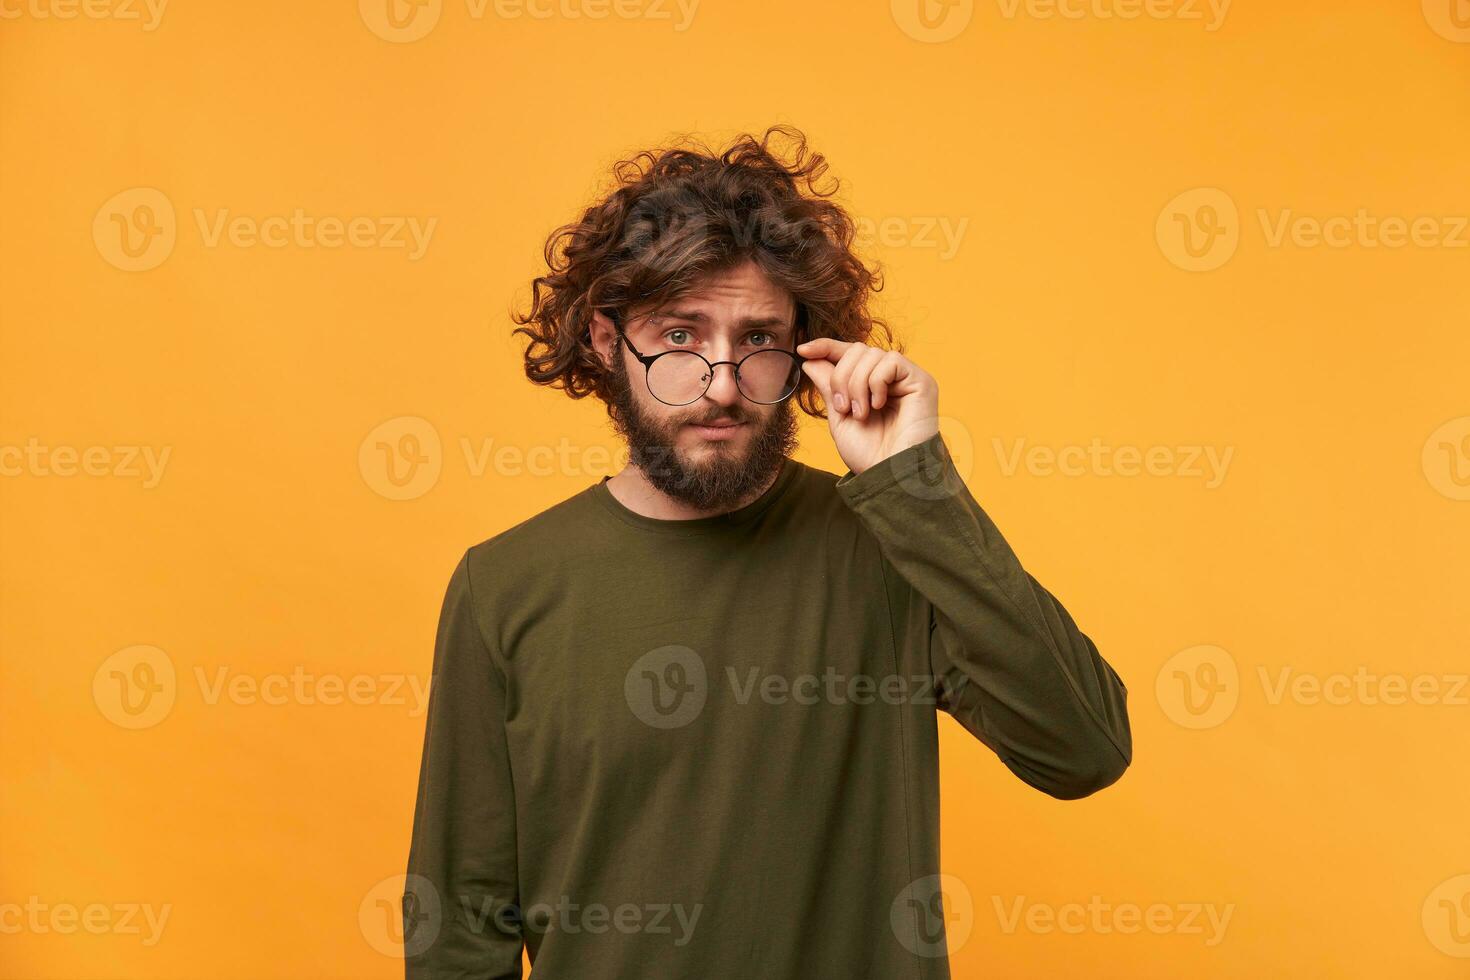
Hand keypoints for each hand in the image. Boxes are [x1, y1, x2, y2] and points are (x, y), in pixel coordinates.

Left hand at [796, 338, 939, 475]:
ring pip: (871, 354)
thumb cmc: (869, 453)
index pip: (849, 353)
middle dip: (841, 376)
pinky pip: (891, 361)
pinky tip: (879, 405)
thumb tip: (810, 359)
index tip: (803, 350)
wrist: (890, 475)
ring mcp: (907, 378)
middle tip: (843, 407)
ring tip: (861, 413)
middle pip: (856, 350)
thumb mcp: (839, 417)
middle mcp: (891, 378)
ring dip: (857, 384)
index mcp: (872, 385)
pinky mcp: (921, 381)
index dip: (826, 346)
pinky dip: (876, 382)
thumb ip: (828, 386)